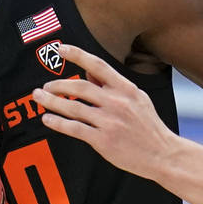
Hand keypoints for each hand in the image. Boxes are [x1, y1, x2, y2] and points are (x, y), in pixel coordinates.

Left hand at [34, 43, 177, 177]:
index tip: (61, 49)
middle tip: (44, 86)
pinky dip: (58, 122)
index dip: (77, 54)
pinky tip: (47, 119)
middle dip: (57, 84)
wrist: (162, 154)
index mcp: (126, 89)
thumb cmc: (149, 127)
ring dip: (51, 101)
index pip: (98, 65)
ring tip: (39, 98)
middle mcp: (117, 102)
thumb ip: (112, 85)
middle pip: (79, 86)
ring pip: (72, 106)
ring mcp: (109, 121)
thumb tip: (87, 71)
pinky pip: (74, 128)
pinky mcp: (103, 140)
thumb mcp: (137, 99)